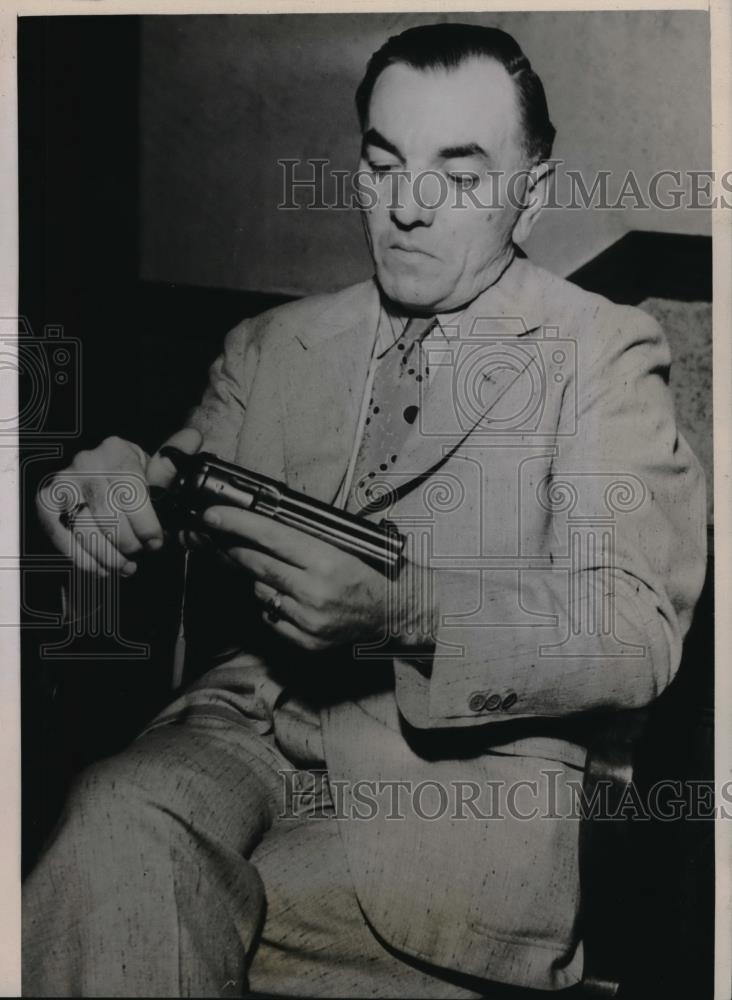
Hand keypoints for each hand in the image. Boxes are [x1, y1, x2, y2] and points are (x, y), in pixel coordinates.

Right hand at [36, 427, 201, 576]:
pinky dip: (85, 560)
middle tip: (141, 553)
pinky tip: (103, 567)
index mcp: (116, 451)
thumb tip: (193, 438)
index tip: (156, 541)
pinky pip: (64, 539)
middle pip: (109, 517)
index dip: (146, 525)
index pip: (132, 494)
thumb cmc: (129, 474)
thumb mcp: (151, 466)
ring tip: (125, 565)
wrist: (94, 472)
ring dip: (110, 557)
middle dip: (130, 544)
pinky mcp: (46, 503)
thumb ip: (171, 462)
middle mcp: (86, 463)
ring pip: (87, 532)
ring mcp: (63, 483)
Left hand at [202, 505, 435, 652]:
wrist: (398, 613)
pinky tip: (287, 594)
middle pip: (258, 565)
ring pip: (261, 591)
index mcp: (327, 562)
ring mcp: (309, 621)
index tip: (212, 515)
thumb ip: (304, 537)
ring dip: (258, 577)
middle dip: (237, 548)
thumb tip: (261, 525)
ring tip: (275, 568)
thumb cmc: (374, 572)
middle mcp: (315, 592)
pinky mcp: (307, 642)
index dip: (237, 524)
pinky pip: (272, 617)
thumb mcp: (345, 544)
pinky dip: (273, 603)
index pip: (270, 537)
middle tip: (223, 535)